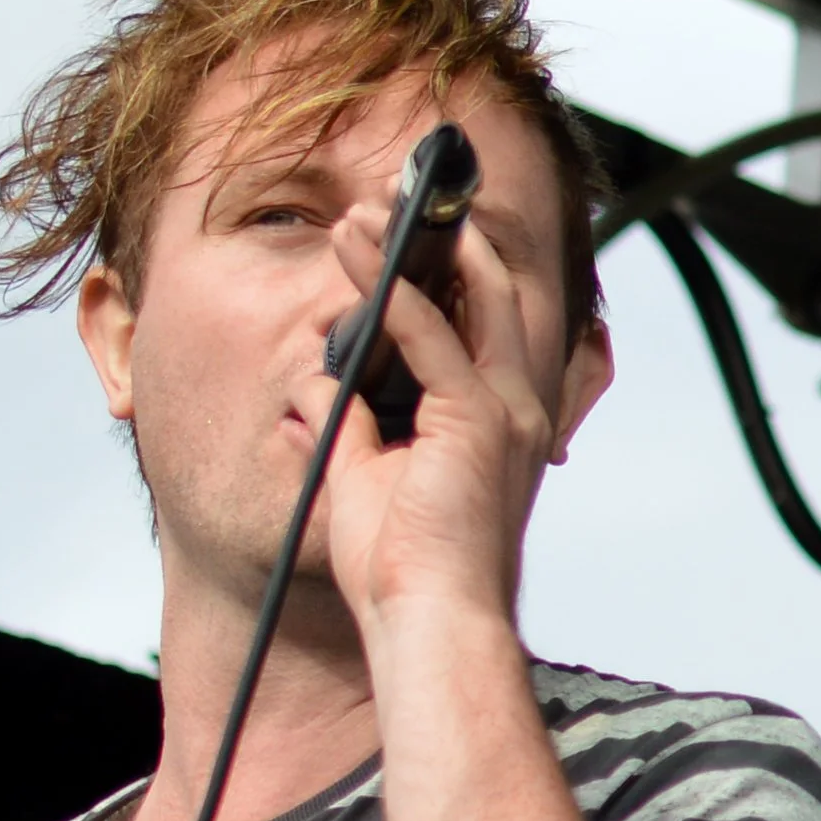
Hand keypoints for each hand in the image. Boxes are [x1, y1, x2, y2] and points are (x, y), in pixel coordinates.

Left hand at [292, 203, 559, 651]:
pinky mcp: (474, 420)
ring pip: (468, 297)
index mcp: (496, 422)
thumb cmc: (401, 572)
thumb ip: (339, 424)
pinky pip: (431, 335)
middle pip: (492, 292)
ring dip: (410, 248)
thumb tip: (305, 387)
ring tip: (359, 215)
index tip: (403, 230)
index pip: (485, 322)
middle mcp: (515, 407)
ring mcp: (504, 411)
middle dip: (445, 235)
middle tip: (389, 197)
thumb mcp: (359, 479)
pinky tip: (360, 258)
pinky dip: (393, 292)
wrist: (428, 623)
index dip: (452, 268)